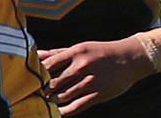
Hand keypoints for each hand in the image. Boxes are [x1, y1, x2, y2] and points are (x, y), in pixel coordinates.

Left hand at [38, 37, 153, 114]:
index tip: (31, 78)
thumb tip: (37, 54)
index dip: (38, 73)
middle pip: (55, 82)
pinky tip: (59, 111)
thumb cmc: (99, 52)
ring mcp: (91, 81)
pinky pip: (79, 105)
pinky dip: (66, 110)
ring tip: (45, 101)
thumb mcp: (79, 48)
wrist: (129, 58)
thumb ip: (57, 53)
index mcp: (75, 53)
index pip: (50, 65)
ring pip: (65, 95)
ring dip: (53, 100)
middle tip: (34, 93)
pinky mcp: (99, 94)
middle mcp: (82, 67)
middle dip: (43, 89)